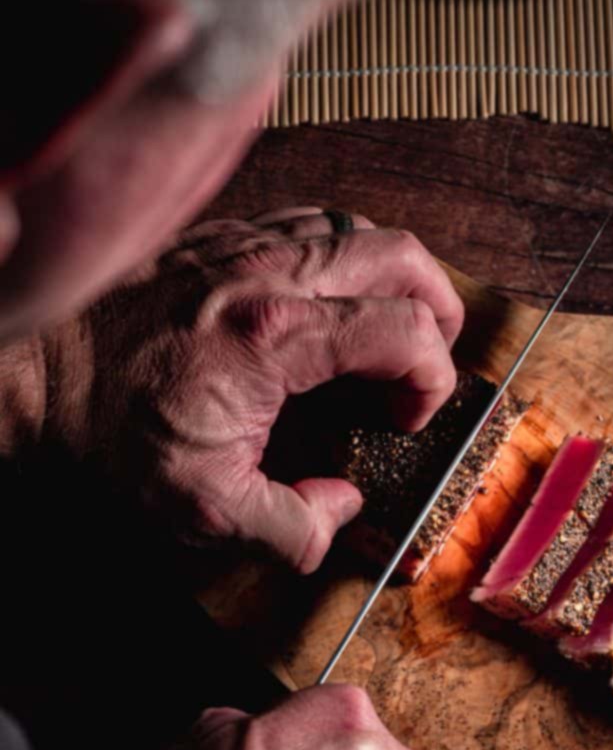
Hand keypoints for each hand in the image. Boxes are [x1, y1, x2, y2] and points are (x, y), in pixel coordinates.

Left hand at [42, 208, 463, 571]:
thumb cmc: (111, 432)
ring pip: (360, 230)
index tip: (404, 418)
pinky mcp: (221, 236)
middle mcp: (271, 272)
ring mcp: (246, 243)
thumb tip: (341, 506)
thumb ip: (292, 525)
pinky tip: (326, 301)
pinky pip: (311, 224)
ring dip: (391, 280)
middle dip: (437, 310)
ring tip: (384, 330)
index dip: (432, 380)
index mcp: (277, 337)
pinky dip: (342, 258)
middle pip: (401, 258)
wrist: (37, 374)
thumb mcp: (205, 507)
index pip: (406, 332)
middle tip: (425, 359)